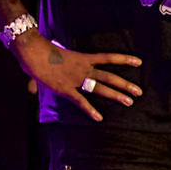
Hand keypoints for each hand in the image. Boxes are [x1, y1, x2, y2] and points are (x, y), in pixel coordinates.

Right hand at [12, 33, 141, 121]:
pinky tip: (99, 118)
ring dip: (115, 95)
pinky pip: (80, 101)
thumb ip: (50, 74)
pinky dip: (90, 110)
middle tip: (139, 92)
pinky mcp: (66, 89)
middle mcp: (84, 69)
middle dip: (125, 85)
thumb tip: (31, 90)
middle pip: (109, 76)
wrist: (32, 52)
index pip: (108, 58)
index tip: (139, 62)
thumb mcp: (52, 59)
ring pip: (100, 88)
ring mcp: (76, 79)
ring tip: (129, 102)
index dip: (124, 59)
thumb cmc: (41, 53)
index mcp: (84, 58)